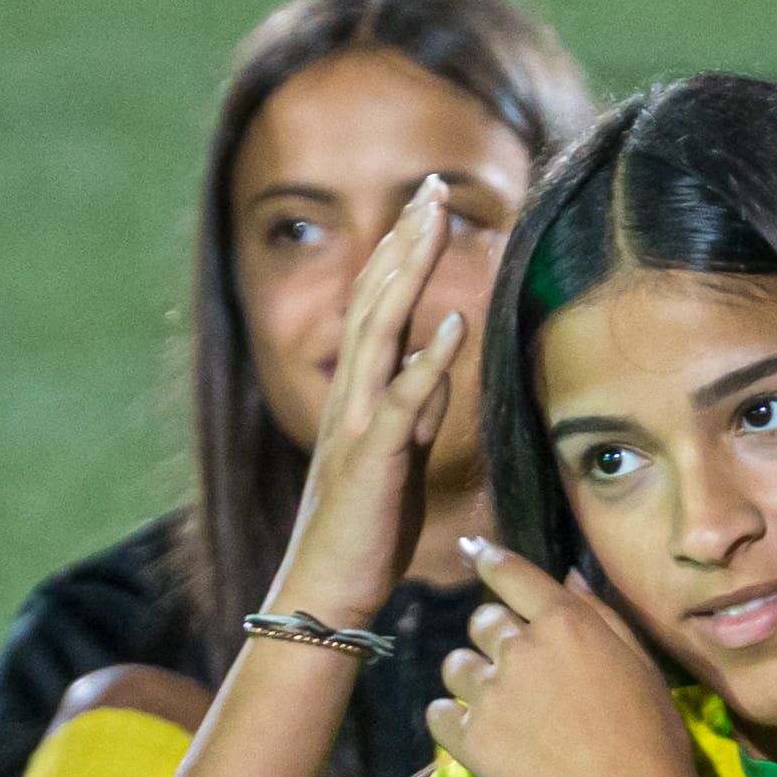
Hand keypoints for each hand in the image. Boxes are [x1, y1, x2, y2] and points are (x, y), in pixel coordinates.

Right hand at [266, 179, 473, 626]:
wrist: (327, 589)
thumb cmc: (366, 529)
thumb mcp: (399, 456)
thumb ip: (415, 406)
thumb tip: (438, 363)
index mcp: (358, 391)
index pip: (380, 303)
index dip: (402, 250)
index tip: (429, 203)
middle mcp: (350, 393)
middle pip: (376, 298)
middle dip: (404, 240)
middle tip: (432, 186)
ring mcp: (357, 421)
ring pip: (379, 331)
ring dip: (407, 274)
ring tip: (433, 223)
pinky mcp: (372, 457)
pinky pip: (400, 401)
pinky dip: (425, 361)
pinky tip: (449, 324)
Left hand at [420, 541, 716, 776]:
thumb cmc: (653, 736)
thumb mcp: (641, 664)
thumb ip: (600, 615)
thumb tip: (567, 577)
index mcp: (566, 623)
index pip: (511, 574)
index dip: (489, 560)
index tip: (474, 552)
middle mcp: (522, 648)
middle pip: (481, 620)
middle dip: (494, 636)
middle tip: (518, 668)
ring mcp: (492, 694)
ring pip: (454, 665)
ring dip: (472, 678)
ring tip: (500, 706)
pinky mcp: (471, 740)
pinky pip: (437, 714)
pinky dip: (451, 720)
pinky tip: (477, 734)